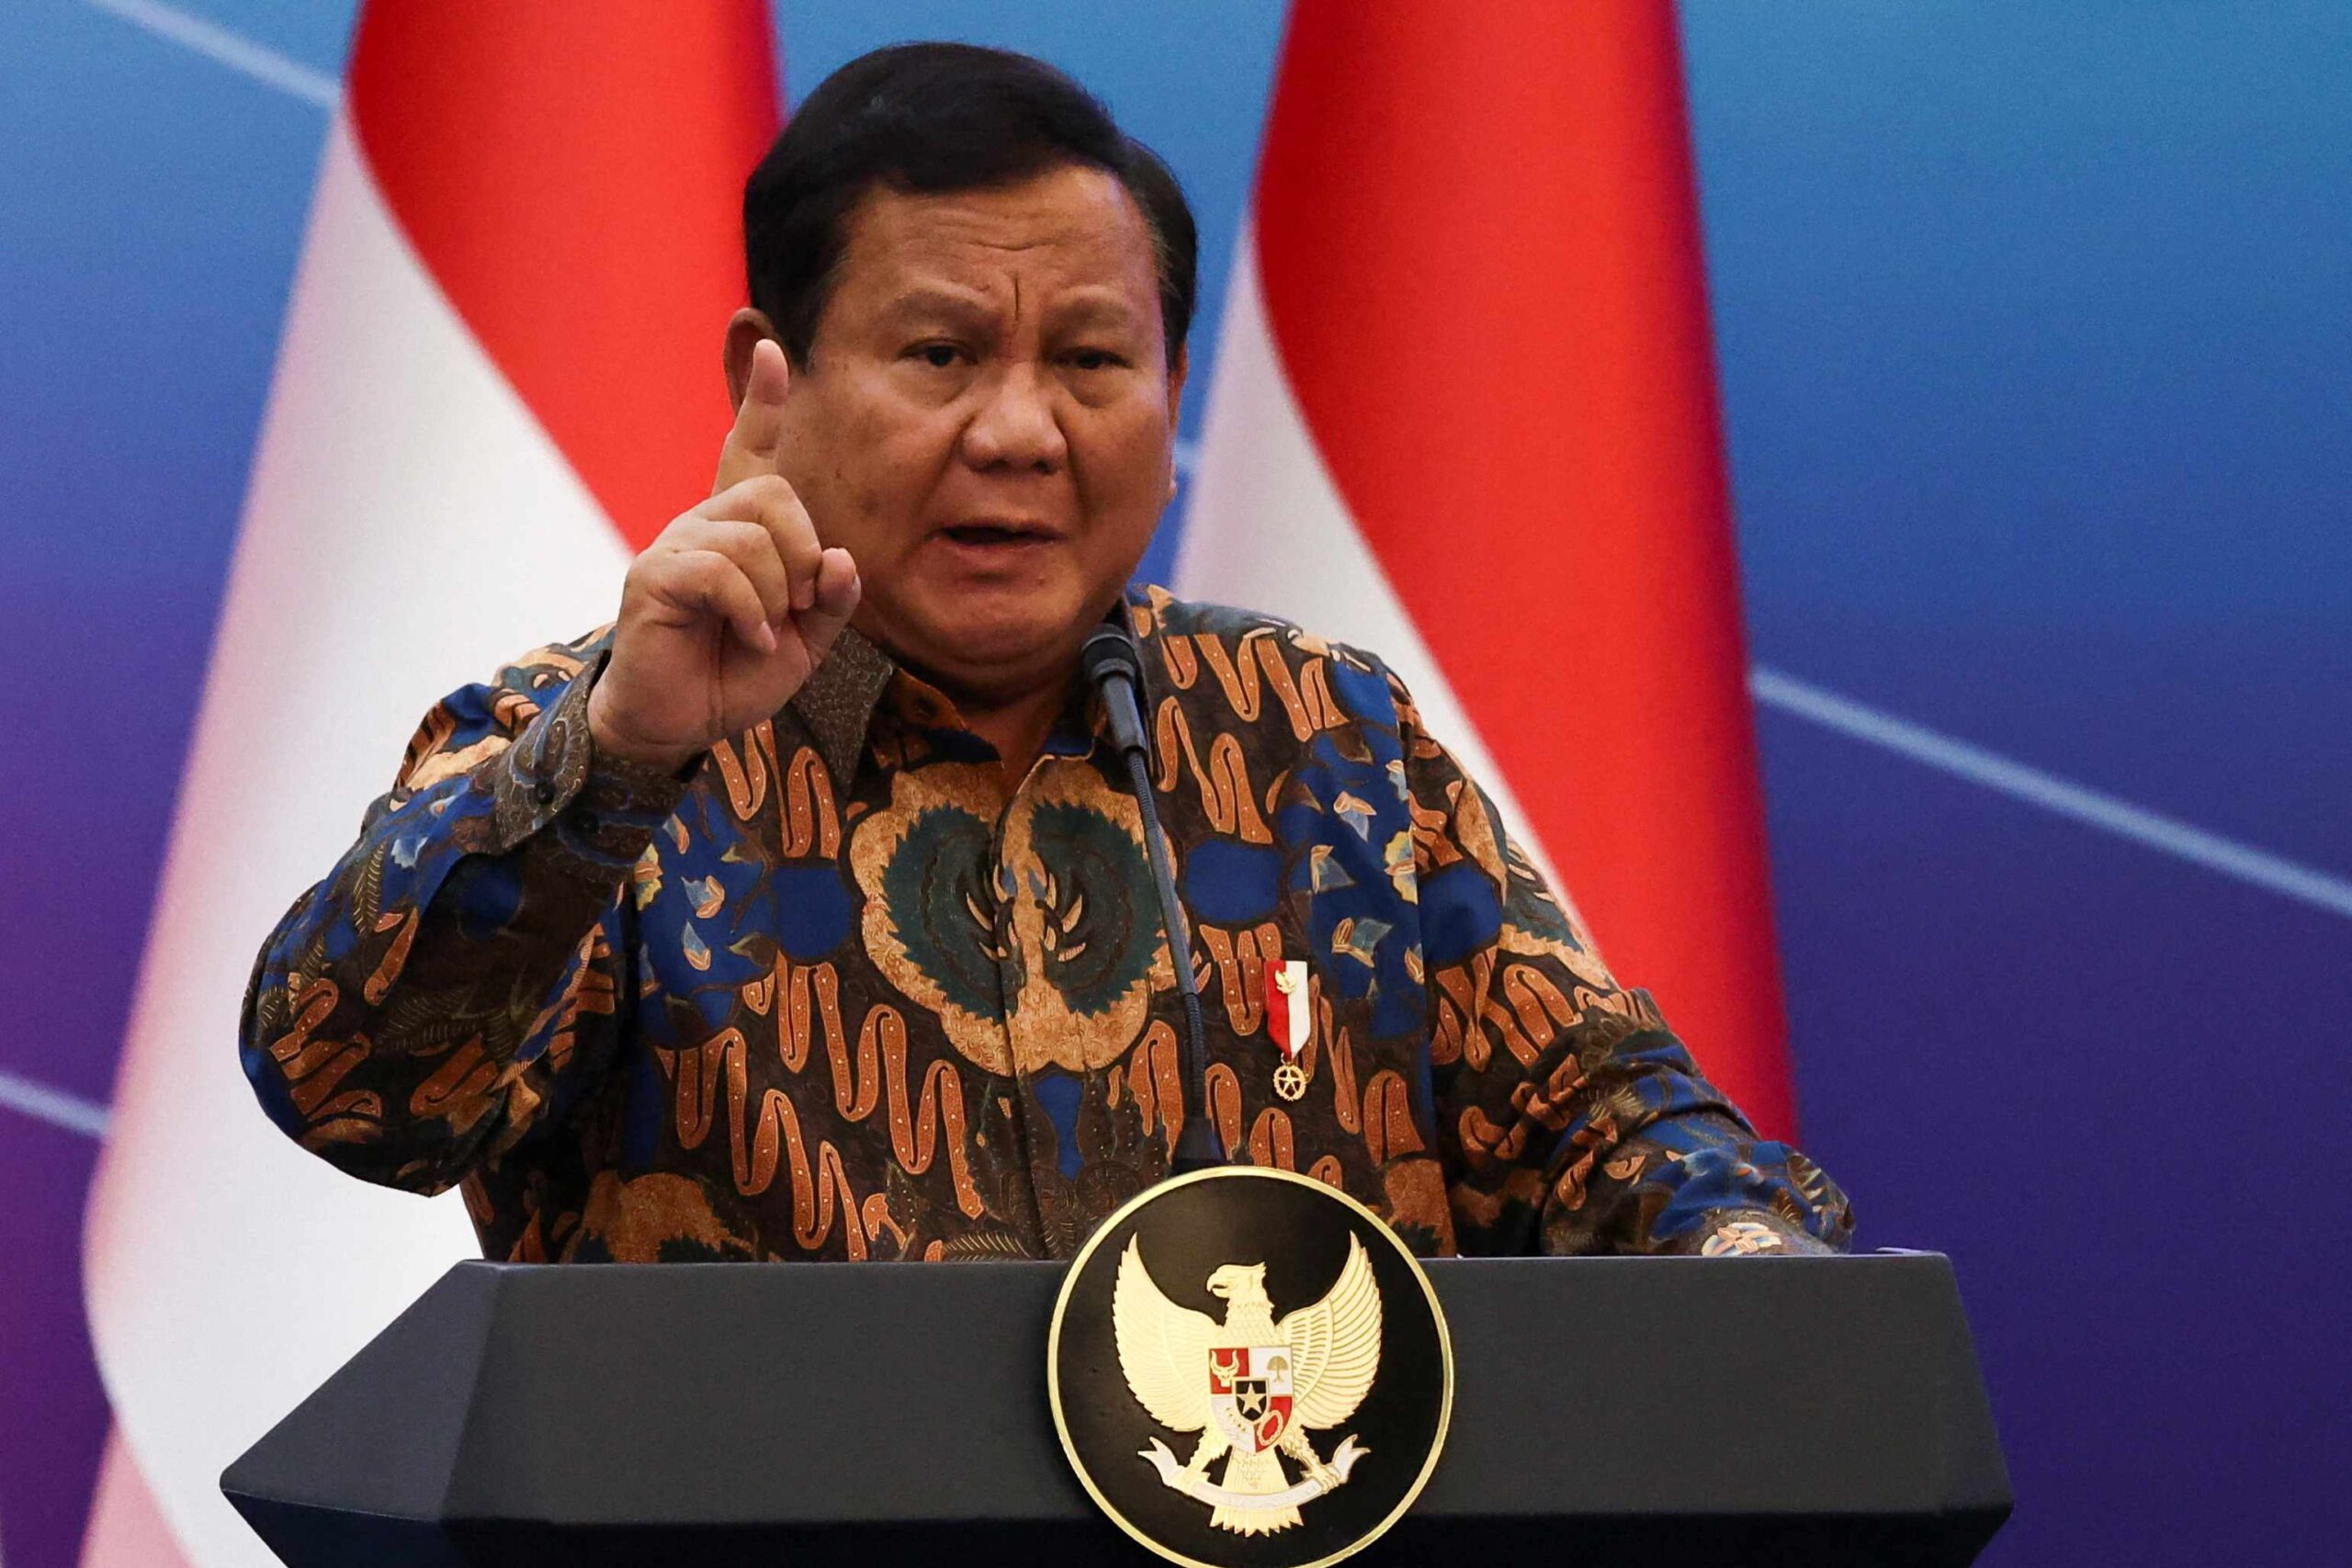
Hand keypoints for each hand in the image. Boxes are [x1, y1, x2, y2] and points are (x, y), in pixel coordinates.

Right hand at [588, 339, 859, 772]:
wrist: (677, 723)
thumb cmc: (735, 674)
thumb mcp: (805, 642)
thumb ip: (830, 601)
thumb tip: (841, 559)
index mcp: (738, 531)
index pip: (749, 452)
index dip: (761, 402)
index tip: (771, 350)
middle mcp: (702, 524)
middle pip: (773, 494)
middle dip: (802, 553)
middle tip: (796, 604)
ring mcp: (672, 545)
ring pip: (751, 537)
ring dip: (776, 594)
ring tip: (765, 633)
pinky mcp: (652, 576)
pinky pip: (719, 571)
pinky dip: (750, 611)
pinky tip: (752, 640)